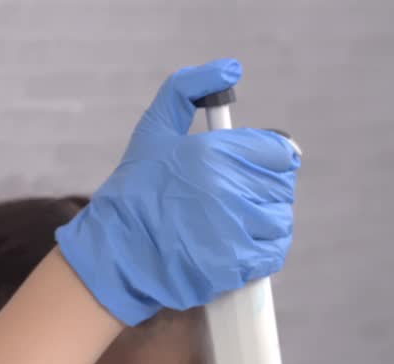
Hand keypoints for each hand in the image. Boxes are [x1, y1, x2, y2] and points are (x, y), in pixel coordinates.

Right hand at [56, 58, 300, 325]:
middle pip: (281, 185)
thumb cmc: (132, 194)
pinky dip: (261, 251)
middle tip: (226, 201)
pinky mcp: (236, 264)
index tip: (242, 171)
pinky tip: (234, 246)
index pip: (279, 150)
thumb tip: (231, 69)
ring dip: (261, 222)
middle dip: (258, 191)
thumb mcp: (151, 133)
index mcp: (214, 153)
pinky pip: (273, 251)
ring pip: (279, 218)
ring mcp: (235, 229)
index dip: (263, 159)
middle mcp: (229, 189)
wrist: (112, 256)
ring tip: (228, 225)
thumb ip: (185, 90)